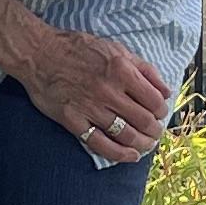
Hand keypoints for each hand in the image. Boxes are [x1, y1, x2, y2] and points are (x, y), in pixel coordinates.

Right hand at [14, 22, 172, 163]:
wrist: (39, 53)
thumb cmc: (78, 48)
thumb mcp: (116, 48)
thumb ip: (144, 69)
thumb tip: (166, 91)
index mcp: (122, 70)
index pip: (154, 100)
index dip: (161, 111)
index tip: (159, 114)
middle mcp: (108, 91)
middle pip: (143, 120)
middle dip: (154, 130)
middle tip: (154, 133)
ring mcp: (90, 107)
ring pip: (125, 134)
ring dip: (141, 144)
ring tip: (146, 145)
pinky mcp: (73, 120)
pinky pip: (100, 143)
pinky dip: (119, 153)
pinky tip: (130, 156)